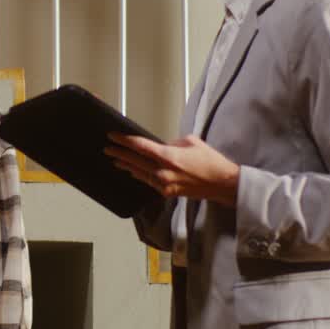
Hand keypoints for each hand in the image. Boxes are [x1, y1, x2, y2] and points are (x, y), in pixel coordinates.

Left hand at [104, 133, 239, 207]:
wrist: (222, 184)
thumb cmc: (210, 161)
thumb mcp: (191, 142)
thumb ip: (172, 143)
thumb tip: (161, 146)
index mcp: (169, 156)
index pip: (140, 146)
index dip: (124, 140)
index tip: (113, 136)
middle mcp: (163, 171)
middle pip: (135, 161)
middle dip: (120, 153)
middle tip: (107, 148)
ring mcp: (164, 184)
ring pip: (140, 173)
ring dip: (127, 165)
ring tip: (115, 160)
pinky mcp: (167, 192)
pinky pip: (148, 182)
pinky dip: (139, 175)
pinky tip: (133, 172)